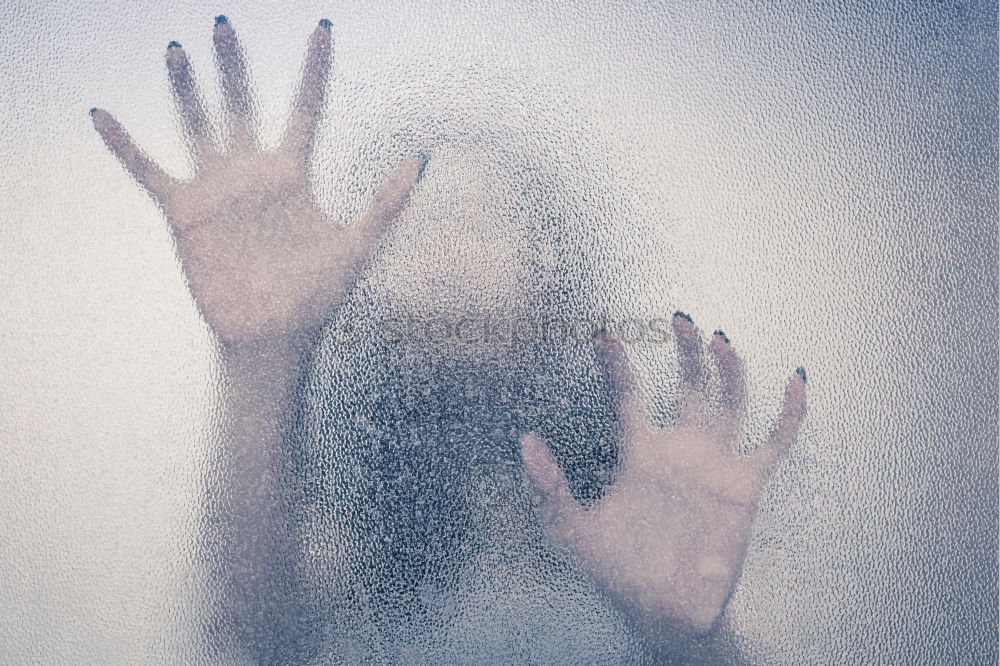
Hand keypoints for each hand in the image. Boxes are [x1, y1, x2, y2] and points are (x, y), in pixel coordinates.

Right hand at [92, 16, 424, 345]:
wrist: (272, 337)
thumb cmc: (317, 297)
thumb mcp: (357, 246)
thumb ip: (385, 203)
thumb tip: (420, 159)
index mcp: (292, 176)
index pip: (306, 110)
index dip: (315, 70)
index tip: (323, 29)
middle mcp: (252, 175)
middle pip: (242, 106)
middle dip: (234, 67)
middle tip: (224, 22)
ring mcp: (217, 191)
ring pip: (197, 127)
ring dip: (186, 91)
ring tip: (178, 50)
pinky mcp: (185, 213)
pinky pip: (149, 172)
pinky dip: (125, 146)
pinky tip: (100, 114)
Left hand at [520, 313, 806, 637]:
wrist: (661, 610)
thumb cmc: (615, 569)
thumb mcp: (572, 526)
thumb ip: (549, 486)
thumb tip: (526, 441)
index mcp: (638, 452)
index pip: (629, 394)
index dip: (617, 364)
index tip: (604, 333)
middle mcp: (679, 449)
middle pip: (688, 384)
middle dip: (686, 350)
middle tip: (678, 318)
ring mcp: (714, 464)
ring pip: (730, 400)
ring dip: (728, 368)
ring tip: (718, 338)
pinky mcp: (745, 486)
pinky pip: (774, 442)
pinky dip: (789, 412)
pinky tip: (796, 380)